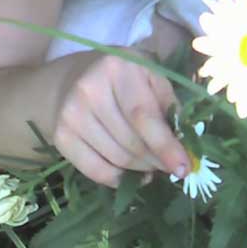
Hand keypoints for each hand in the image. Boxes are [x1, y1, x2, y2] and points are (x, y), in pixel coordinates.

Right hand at [52, 50, 188, 187]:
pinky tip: (132, 175)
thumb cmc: (122, 76)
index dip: (165, 145)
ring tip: (152, 166)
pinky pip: (95, 171)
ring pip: (116, 159)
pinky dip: (118, 179)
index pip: (143, 116)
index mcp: (118, 68)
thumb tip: (185, 143)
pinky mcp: (61, 137)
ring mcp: (71, 115)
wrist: (72, 78)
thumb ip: (168, 103)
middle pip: (130, 141)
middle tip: (170, 166)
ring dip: (140, 169)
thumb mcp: (149, 75)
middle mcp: (90, 90)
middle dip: (156, 160)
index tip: (183, 167)